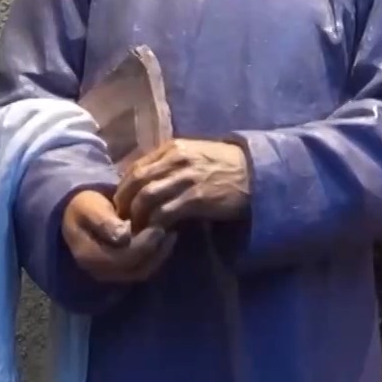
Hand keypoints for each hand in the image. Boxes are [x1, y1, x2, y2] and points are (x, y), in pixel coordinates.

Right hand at [63, 190, 175, 282]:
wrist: (81, 214)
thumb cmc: (85, 207)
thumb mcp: (89, 208)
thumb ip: (104, 222)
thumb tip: (123, 236)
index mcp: (89, 257)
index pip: (122, 259)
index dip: (142, 245)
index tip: (158, 228)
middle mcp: (100, 271)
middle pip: (135, 269)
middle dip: (155, 251)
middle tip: (170, 231)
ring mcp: (112, 274)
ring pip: (142, 272)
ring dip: (159, 255)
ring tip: (171, 234)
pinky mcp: (122, 271)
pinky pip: (144, 269)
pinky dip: (157, 256)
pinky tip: (166, 240)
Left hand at [114, 138, 251, 232]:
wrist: (257, 174)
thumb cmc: (227, 166)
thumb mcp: (196, 155)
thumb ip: (171, 164)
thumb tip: (147, 181)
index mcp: (173, 148)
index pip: (135, 167)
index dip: (123, 189)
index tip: (123, 206)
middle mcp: (176, 159)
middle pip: (135, 182)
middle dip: (125, 204)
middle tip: (124, 222)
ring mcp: (186, 178)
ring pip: (146, 198)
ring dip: (137, 217)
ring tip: (138, 230)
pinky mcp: (196, 198)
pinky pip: (165, 213)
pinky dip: (156, 225)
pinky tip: (158, 233)